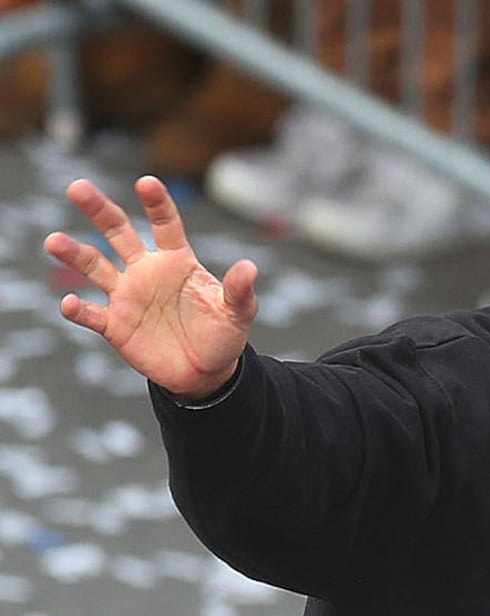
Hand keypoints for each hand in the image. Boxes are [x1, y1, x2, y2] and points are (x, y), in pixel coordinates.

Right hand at [44, 176, 256, 399]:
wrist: (206, 372)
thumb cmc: (223, 335)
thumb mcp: (238, 313)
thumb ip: (239, 290)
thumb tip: (250, 267)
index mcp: (177, 261)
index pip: (166, 225)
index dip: (156, 204)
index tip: (147, 182)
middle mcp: (146, 271)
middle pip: (118, 233)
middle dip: (99, 210)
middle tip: (77, 187)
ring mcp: (127, 296)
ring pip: (95, 266)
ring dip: (74, 254)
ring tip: (54, 241)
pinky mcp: (115, 325)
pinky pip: (91, 314)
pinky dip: (78, 309)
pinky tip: (69, 303)